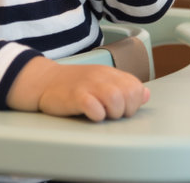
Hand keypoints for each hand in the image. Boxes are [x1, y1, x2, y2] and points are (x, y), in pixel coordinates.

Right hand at [8, 56, 149, 121]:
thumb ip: (124, 87)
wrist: (44, 80)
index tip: (121, 108)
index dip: (133, 102)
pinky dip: (96, 115)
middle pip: (129, 95)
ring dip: (112, 113)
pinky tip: (90, 114)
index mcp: (110, 73)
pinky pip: (95, 108)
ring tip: (101, 114)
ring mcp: (88, 85)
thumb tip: (146, 94)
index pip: (136, 87)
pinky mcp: (75, 96)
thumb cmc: (73, 85)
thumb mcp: (101, 81)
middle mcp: (102, 77)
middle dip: (125, 110)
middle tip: (111, 113)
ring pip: (116, 100)